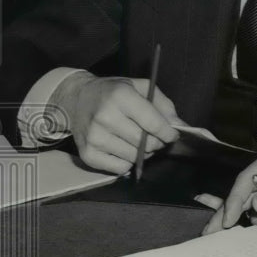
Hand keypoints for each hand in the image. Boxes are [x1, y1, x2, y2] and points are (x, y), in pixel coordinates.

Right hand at [51, 71, 179, 173]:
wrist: (77, 98)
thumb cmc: (113, 92)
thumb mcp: (140, 87)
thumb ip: (163, 105)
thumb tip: (179, 126)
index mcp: (121, 96)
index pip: (153, 123)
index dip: (168, 133)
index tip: (172, 135)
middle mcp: (105, 116)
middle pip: (145, 143)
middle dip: (156, 143)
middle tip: (153, 137)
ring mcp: (94, 137)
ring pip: (133, 157)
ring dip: (142, 153)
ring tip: (137, 141)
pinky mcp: (87, 154)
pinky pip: (119, 168)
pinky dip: (126, 162)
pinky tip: (122, 148)